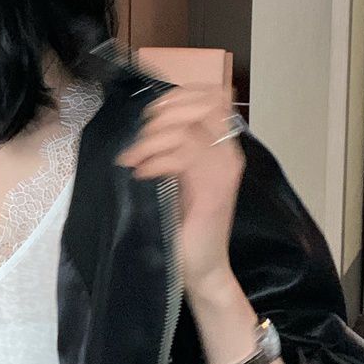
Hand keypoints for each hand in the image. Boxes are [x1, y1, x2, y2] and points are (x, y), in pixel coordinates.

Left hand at [114, 81, 244, 297]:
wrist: (202, 268)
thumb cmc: (185, 225)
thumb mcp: (177, 176)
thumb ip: (172, 147)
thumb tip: (146, 121)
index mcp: (222, 147)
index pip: (212, 97)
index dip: (179, 95)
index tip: (150, 113)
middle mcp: (229, 154)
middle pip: (203, 105)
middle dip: (163, 115)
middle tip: (140, 140)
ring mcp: (224, 171)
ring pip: (186, 131)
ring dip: (151, 141)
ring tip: (134, 161)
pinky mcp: (214, 191)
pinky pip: (183, 157)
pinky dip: (155, 161)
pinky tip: (142, 175)